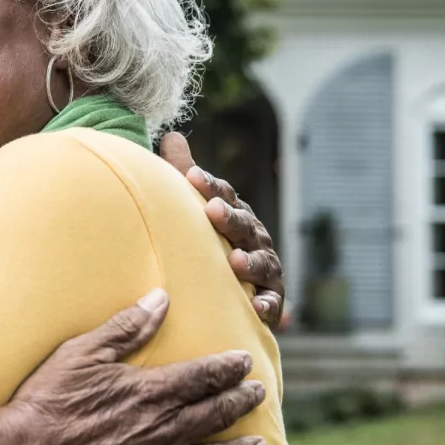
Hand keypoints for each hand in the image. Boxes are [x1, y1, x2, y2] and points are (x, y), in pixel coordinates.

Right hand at [0, 290, 267, 444]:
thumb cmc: (48, 401)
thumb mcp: (83, 353)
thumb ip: (126, 327)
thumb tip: (161, 299)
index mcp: (151, 392)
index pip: (204, 375)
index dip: (228, 367)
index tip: (245, 362)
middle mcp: (164, 431)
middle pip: (216, 414)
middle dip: (241, 402)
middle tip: (258, 395)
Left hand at [158, 132, 283, 324]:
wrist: (231, 288)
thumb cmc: (208, 240)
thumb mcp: (195, 208)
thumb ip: (184, 175)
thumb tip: (172, 135)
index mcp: (235, 212)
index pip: (222, 194)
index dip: (208, 185)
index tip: (190, 175)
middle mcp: (254, 236)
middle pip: (242, 224)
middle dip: (229, 218)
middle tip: (211, 211)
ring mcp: (266, 267)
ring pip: (261, 262)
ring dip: (249, 262)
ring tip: (234, 262)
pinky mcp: (272, 298)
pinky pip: (272, 302)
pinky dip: (267, 305)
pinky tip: (257, 309)